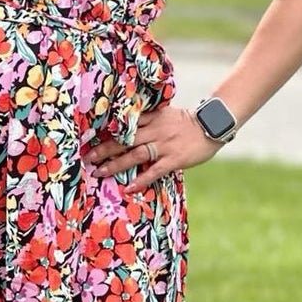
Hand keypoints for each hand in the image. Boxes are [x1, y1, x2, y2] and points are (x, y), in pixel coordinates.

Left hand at [81, 105, 226, 193]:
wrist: (212, 125)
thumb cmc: (187, 122)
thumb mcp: (166, 114)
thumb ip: (148, 119)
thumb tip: (126, 127)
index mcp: (152, 117)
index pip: (125, 124)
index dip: (107, 132)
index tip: (90, 139)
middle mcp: (156, 130)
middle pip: (125, 140)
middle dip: (105, 149)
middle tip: (88, 159)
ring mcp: (165, 144)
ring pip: (136, 154)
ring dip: (116, 164)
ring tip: (101, 172)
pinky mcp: (175, 158)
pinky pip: (155, 171)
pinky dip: (141, 179)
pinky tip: (129, 187)